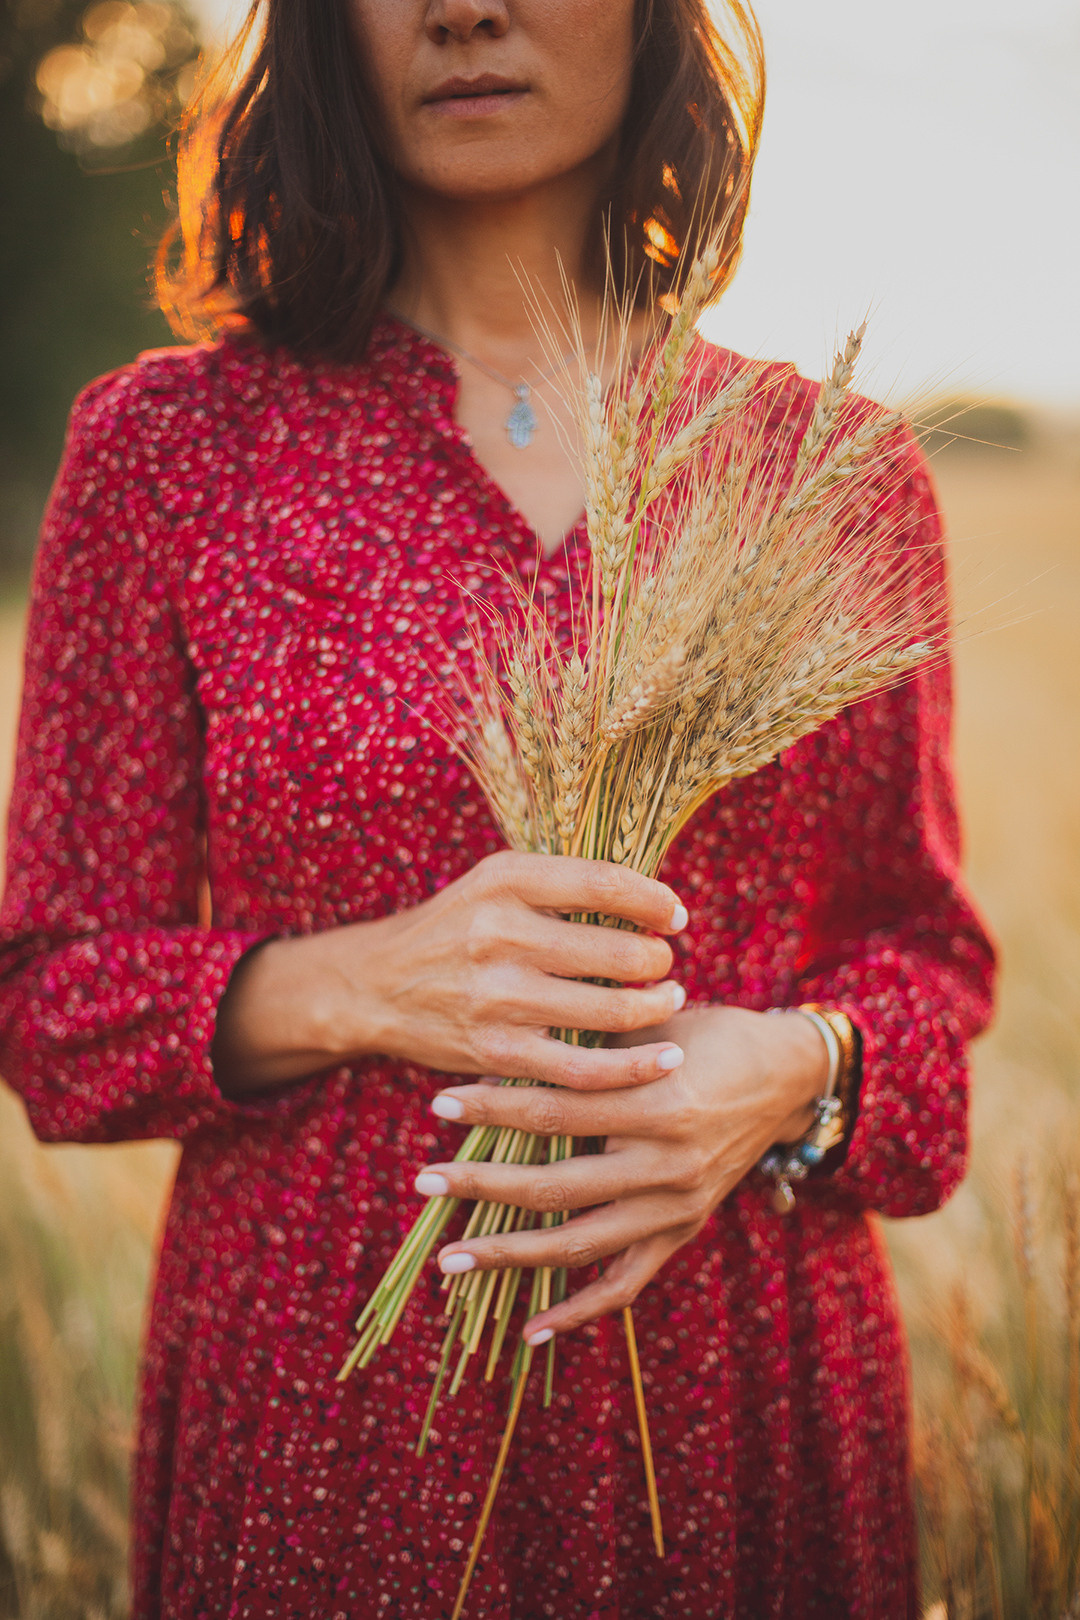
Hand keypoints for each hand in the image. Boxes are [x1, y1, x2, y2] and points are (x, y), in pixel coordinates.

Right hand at [213, 851, 688, 1092]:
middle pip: (619, 951)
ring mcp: (499, 997)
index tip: (675, 916)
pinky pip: (585, 1068)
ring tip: (668, 1000)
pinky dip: (634, 1066)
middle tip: (665, 964)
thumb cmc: (457, 928)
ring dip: (656, 1007)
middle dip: (659, 961)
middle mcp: (501, 934)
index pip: (605, 883)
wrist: (376, 985)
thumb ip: (564, 885)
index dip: (655, 901)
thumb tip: (653, 900)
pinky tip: (662, 1057)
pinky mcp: (497, 1051)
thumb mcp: (496, 883)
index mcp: (506, 880)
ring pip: (611, 1010)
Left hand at [417, 1005, 827, 1340]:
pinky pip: (625, 1285)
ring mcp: (676, 1208)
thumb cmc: (707, 1036)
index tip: (439, 1105)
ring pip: (579, 1244)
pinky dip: (578, 1312)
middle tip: (424, 1182)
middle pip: (554, 1185)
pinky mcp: (683, 1233)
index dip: (493, 1110)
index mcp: (658, 1102)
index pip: (555, 1112)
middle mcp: (667, 1164)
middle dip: (481, 1186)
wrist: (786, 1077)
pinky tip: (528, 1330)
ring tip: (450, 1260)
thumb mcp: (650, 1029)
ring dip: (509, 1254)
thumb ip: (585, 1048)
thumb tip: (500, 1060)